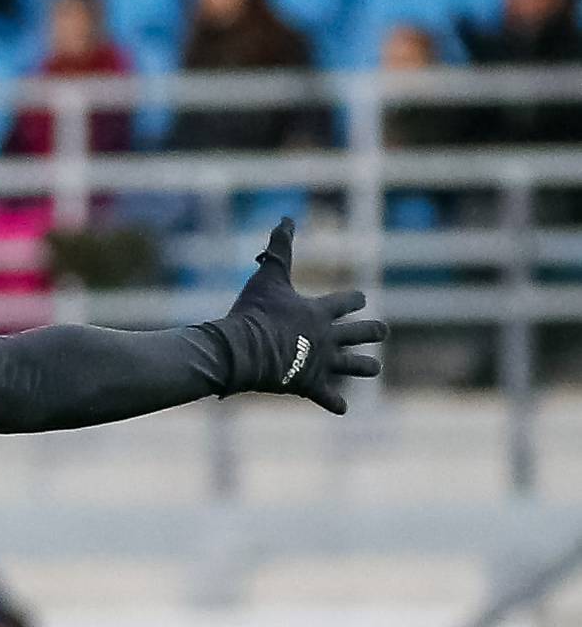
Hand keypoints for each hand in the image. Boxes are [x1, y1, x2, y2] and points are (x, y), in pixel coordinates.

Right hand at [209, 218, 386, 413]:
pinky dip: (334, 402)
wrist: (244, 350)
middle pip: (359, 333)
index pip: (347, 302)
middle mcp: (327, 337)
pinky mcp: (309, 385)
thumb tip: (285, 218)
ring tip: (375, 368)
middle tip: (382, 331)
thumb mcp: (268, 277)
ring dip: (364, 366)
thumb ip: (279, 249)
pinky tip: (344, 408)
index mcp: (320, 312)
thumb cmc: (255, 313)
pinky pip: (326, 396)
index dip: (354, 300)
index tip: (361, 299)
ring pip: (351, 365)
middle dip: (371, 331)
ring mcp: (321, 363)